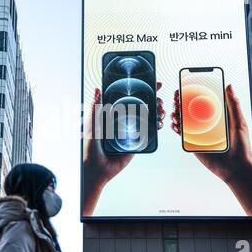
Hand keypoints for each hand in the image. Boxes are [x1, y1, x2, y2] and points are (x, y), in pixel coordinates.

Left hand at [83, 83, 165, 215]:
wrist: (96, 170)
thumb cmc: (90, 148)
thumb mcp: (92, 124)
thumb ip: (96, 107)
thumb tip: (97, 89)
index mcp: (113, 115)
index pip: (128, 98)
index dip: (138, 89)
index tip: (149, 81)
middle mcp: (123, 122)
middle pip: (141, 106)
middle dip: (152, 98)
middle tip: (158, 93)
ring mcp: (131, 132)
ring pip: (147, 117)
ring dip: (156, 110)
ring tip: (160, 107)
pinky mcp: (137, 143)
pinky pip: (148, 133)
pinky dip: (156, 126)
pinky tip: (159, 121)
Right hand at [171, 85, 251, 215]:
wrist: (235, 168)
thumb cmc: (241, 146)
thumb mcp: (239, 123)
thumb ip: (233, 105)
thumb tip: (229, 86)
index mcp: (217, 116)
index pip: (203, 101)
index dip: (193, 93)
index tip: (186, 86)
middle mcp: (206, 123)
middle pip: (190, 109)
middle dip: (181, 102)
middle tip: (177, 98)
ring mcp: (199, 133)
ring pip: (184, 120)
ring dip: (177, 114)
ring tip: (176, 112)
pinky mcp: (193, 143)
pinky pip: (182, 133)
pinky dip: (176, 127)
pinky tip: (175, 124)